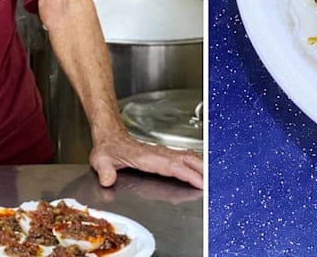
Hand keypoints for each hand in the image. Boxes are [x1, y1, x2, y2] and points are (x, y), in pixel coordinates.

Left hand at [88, 129, 203, 189]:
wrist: (109, 135)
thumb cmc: (107, 148)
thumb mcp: (101, 160)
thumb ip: (105, 170)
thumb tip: (108, 179)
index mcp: (146, 157)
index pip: (171, 166)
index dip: (187, 173)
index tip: (200, 182)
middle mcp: (157, 154)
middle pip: (184, 160)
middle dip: (201, 170)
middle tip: (215, 182)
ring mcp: (161, 153)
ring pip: (186, 156)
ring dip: (201, 165)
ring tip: (214, 175)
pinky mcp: (162, 155)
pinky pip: (182, 157)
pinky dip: (195, 162)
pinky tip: (202, 167)